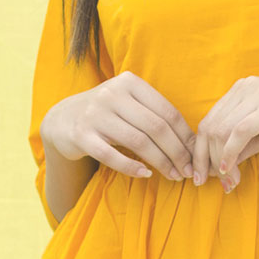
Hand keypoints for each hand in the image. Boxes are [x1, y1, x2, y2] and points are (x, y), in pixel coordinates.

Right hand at [42, 71, 194, 181]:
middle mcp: (111, 94)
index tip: (195, 155)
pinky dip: (131, 167)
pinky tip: (145, 174)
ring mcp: (95, 114)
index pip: (167, 111)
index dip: (185, 136)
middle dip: (177, 152)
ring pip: (138, 141)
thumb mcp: (129, 104)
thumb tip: (191, 143)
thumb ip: (155, 115)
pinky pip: (111, 155)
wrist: (63, 119)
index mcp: (129, 82)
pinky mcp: (81, 135)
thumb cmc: (107, 114)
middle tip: (187, 171)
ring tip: (173, 175)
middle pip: (156, 127)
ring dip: (160, 162)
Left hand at [191, 77, 258, 189]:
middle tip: (207, 184)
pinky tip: (230, 171)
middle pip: (209, 126)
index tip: (204, 175)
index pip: (209, 121)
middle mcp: (245, 88)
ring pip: (220, 130)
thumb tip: (222, 166)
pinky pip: (239, 132)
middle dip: (204, 159)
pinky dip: (229, 154)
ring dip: (218, 162)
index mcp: (243, 90)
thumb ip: (246, 146)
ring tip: (227, 183)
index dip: (201, 151)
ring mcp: (258, 94)